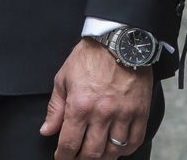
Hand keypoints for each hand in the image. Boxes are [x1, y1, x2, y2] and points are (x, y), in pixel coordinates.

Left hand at [40, 38, 152, 157]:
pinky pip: (134, 140)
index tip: (62, 157)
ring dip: (103, 158)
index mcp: (80, 105)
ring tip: (97, 154)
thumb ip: (55, 107)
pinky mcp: (140, 110)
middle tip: (78, 158)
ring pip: (113, 151)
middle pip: (91, 154)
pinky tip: (118, 147)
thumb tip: (47, 130)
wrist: (120, 38)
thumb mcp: (64, 77)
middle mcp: (102, 113)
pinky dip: (126, 150)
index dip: (63, 157)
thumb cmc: (91, 55)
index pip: (69, 145)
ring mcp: (123, 113)